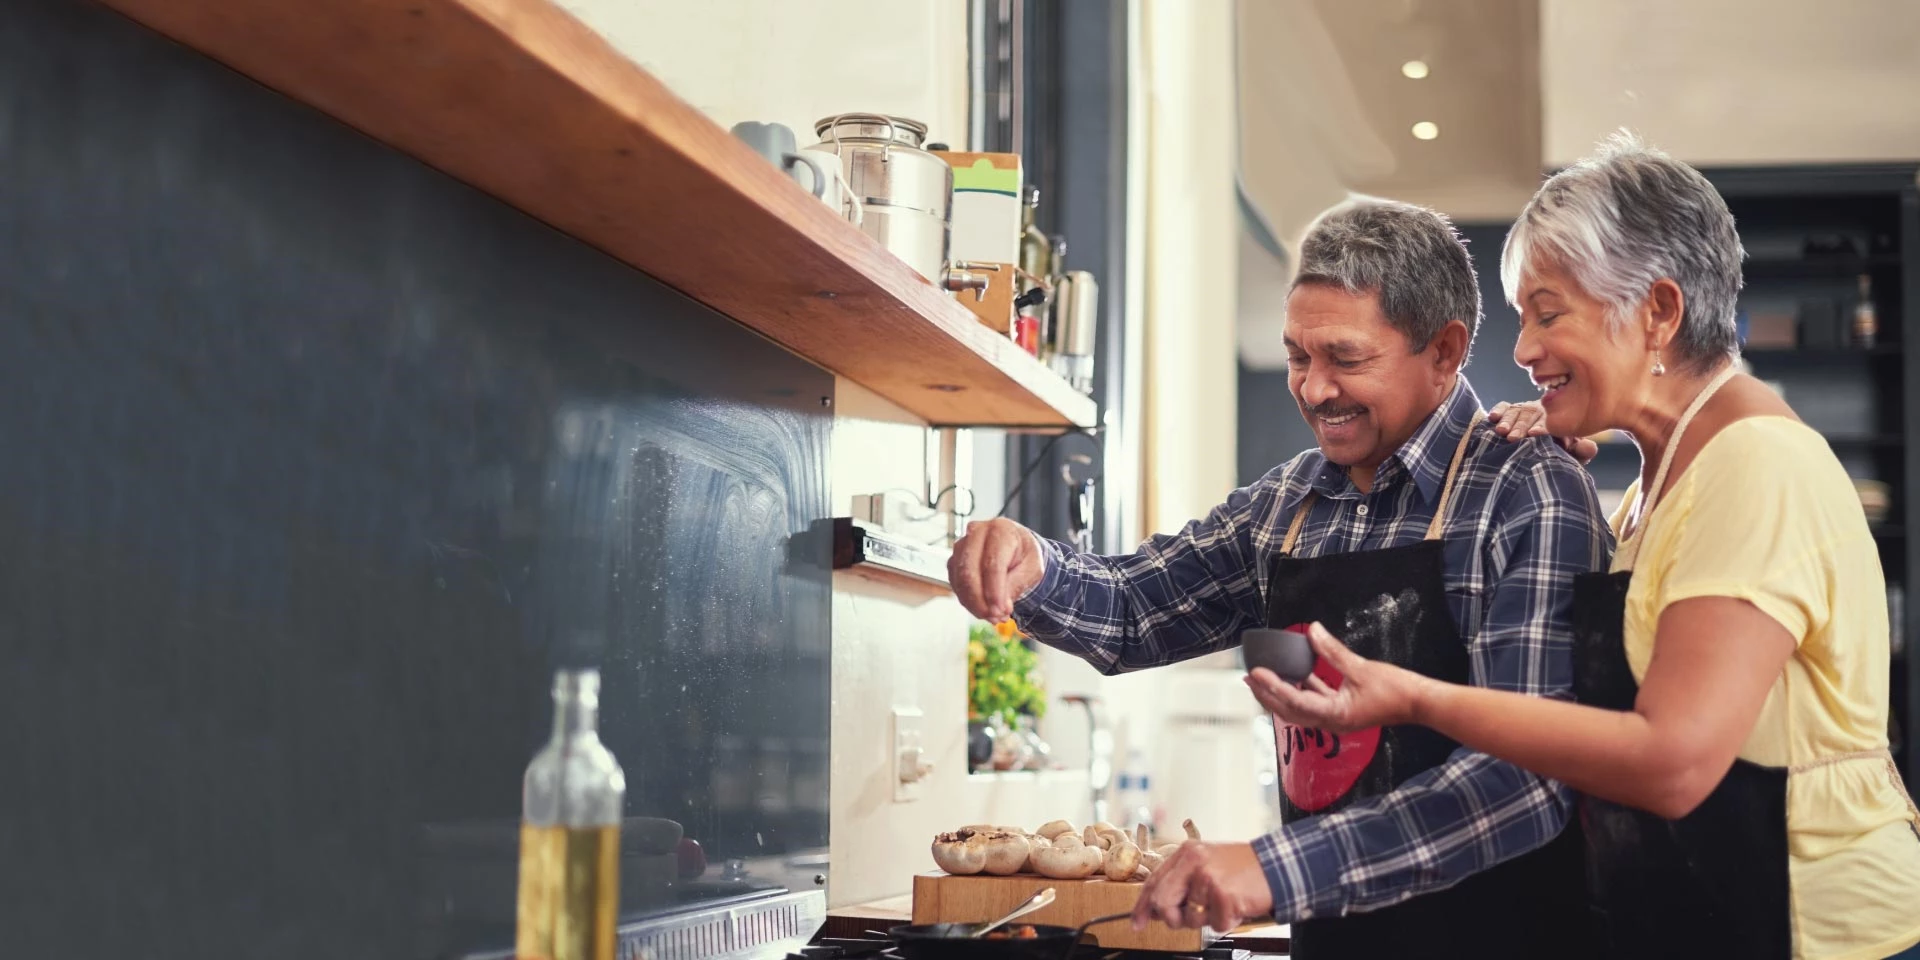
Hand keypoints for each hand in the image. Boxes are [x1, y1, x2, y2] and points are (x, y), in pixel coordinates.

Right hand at [947, 518, 1044, 620]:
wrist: (1015, 549)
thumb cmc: (1024, 555)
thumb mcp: (1033, 569)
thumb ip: (1017, 584)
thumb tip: (1001, 606)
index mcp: (1000, 530)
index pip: (992, 563)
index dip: (995, 591)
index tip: (1001, 611)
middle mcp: (976, 533)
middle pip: (969, 571)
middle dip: (980, 601)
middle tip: (995, 618)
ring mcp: (962, 546)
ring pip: (960, 580)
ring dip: (974, 604)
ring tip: (993, 616)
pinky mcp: (954, 560)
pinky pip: (955, 585)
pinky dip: (968, 601)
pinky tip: (983, 608)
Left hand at [1132, 841, 1271, 932]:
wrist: (1277, 866)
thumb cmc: (1243, 867)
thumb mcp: (1207, 863)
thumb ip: (1182, 881)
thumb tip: (1157, 908)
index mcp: (1187, 852)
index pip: (1154, 881)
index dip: (1142, 906)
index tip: (1137, 923)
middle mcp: (1194, 862)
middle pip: (1162, 901)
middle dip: (1172, 917)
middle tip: (1186, 918)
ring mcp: (1209, 879)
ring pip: (1190, 918)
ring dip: (1207, 919)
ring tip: (1223, 902)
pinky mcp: (1224, 896)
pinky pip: (1214, 925)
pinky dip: (1226, 922)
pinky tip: (1235, 906)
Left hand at [1243, 623, 1428, 731]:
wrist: (1419, 703)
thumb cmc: (1395, 690)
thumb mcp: (1361, 667)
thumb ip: (1333, 651)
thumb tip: (1313, 629)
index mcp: (1335, 715)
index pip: (1294, 701)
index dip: (1272, 686)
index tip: (1256, 672)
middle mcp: (1331, 722)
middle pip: (1290, 710)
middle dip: (1267, 695)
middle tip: (1249, 678)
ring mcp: (1337, 718)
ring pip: (1300, 708)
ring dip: (1281, 694)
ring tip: (1263, 679)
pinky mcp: (1343, 711)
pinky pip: (1315, 702)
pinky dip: (1302, 690)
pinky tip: (1295, 675)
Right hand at [1487, 401, 1598, 463]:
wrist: (1537, 453)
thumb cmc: (1556, 454)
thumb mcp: (1570, 455)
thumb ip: (1581, 452)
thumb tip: (1591, 447)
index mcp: (1557, 422)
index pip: (1549, 423)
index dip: (1542, 428)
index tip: (1535, 434)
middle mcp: (1541, 414)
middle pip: (1530, 417)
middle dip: (1521, 426)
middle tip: (1515, 437)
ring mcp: (1525, 411)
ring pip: (1516, 412)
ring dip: (1508, 421)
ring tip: (1502, 432)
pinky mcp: (1510, 411)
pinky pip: (1504, 407)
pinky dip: (1498, 410)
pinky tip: (1493, 418)